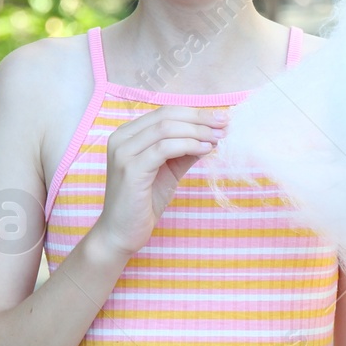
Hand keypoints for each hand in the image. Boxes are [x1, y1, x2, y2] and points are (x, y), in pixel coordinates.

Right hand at [91, 105, 228, 257]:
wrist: (121, 233)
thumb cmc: (143, 202)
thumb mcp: (168, 170)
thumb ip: (184, 151)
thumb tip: (211, 135)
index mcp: (127, 134)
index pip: (165, 112)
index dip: (195, 112)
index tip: (220, 118)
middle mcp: (121, 138)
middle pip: (166, 116)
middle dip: (200, 118)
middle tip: (224, 125)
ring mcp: (123, 153)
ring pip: (166, 129)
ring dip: (197, 131)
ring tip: (218, 138)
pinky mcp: (130, 169)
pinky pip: (164, 148)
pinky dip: (189, 145)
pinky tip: (205, 149)